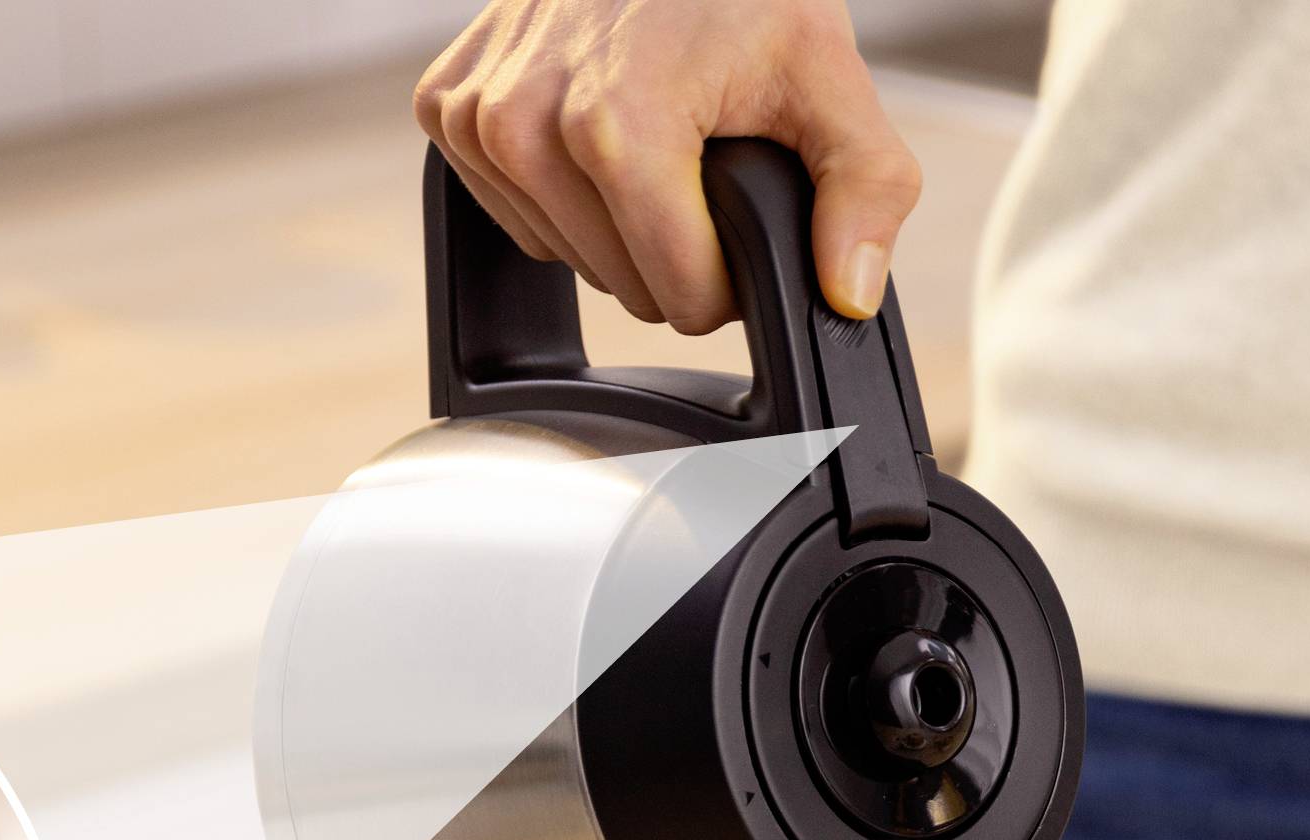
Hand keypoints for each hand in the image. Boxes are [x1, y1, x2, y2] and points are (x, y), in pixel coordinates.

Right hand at [416, 0, 919, 331]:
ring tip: (653, 131)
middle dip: (673, 244)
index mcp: (616, 127)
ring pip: (569, 258)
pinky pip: (517, 216)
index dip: (731, 272)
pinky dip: (562, 192)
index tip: (743, 204)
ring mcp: (473, 117)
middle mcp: (525, 124)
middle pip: (624, 286)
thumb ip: (866, 189)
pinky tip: (593, 126)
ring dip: (616, 222)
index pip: (681, 295)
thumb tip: (848, 295)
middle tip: (702, 157)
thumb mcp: (829, 73)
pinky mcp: (443, 110)